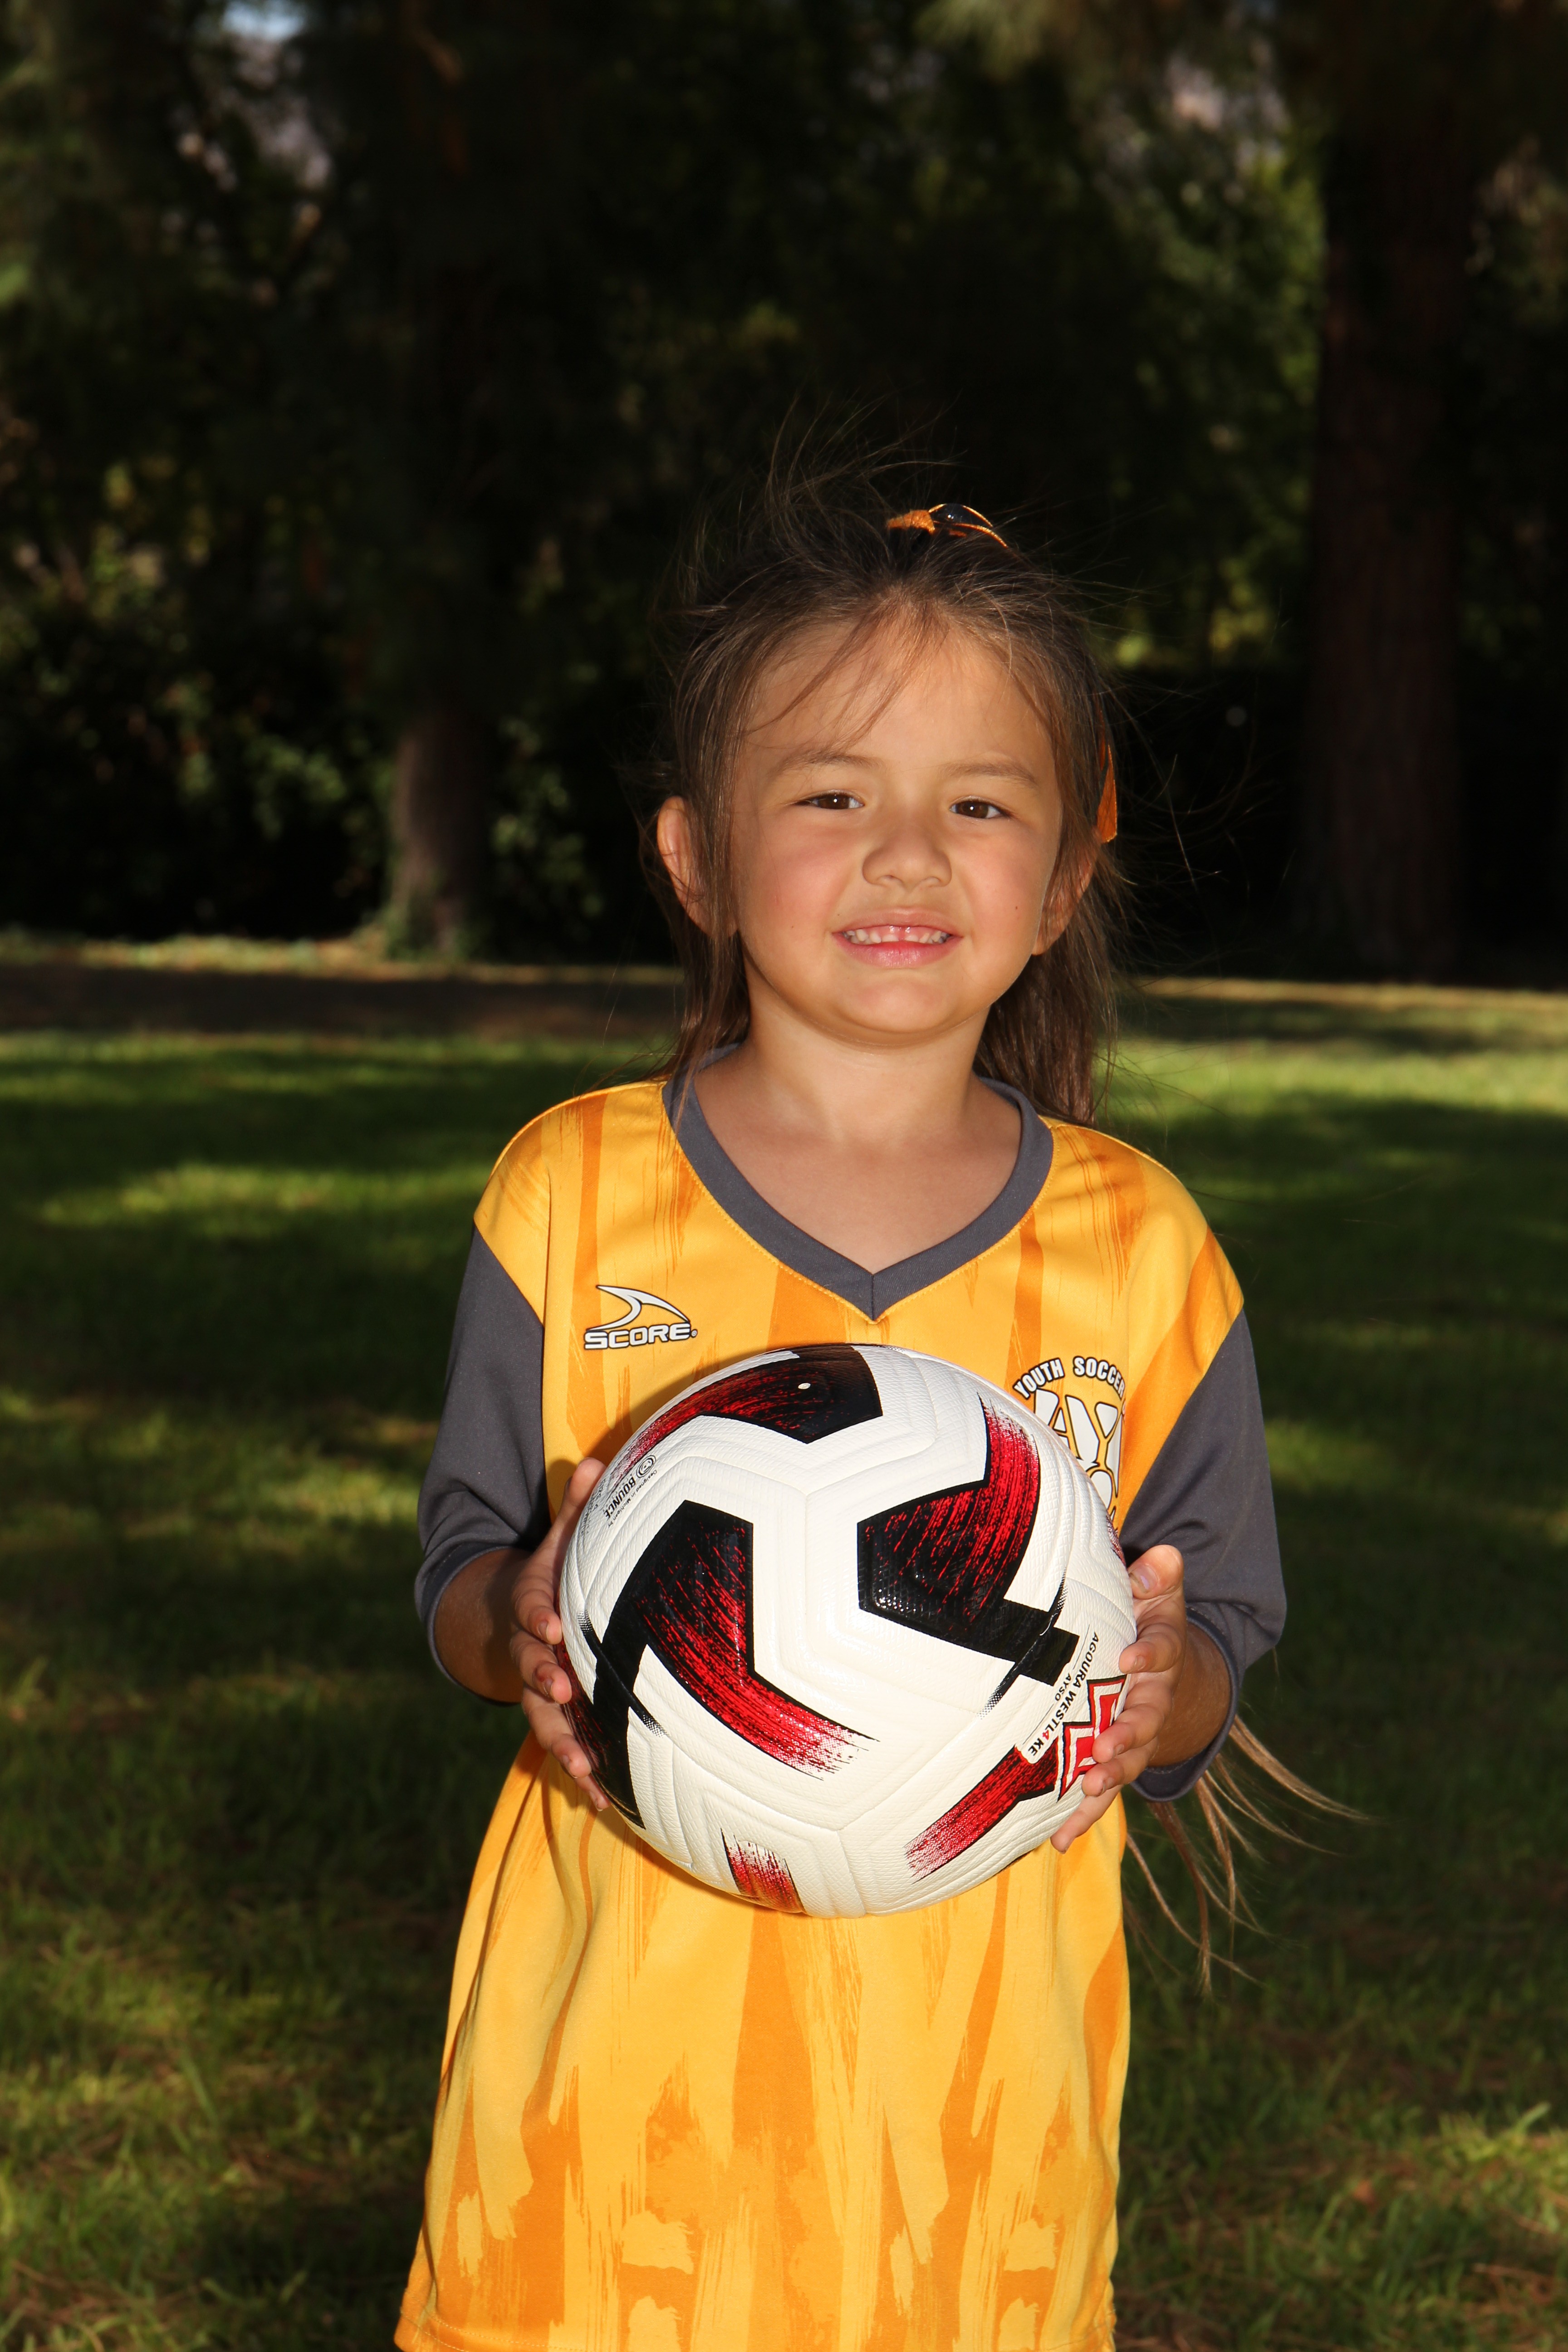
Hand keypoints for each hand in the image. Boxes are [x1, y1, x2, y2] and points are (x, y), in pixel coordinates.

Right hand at [431, 1457, 607, 1806]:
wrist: (511, 1620)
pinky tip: (611, 1803)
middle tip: (561, 1686)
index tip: (551, 1624)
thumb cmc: (553, 1576)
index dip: (538, 1617)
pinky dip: (586, 1773)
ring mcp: (543, 1691)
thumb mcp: (559, 1540)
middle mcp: (532, 1653)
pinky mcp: (560, 1717)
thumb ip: (578, 1509)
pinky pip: (569, 1745)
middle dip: (543, 1680)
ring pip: (546, 1719)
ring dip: (564, 1742)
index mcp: (534, 1608)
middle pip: (531, 1670)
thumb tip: (598, 1459)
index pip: (531, 1610)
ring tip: (585, 1767)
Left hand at [1050, 1543, 1228, 1852]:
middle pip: (1145, 1720)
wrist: (1161, 1669)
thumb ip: (1157, 1576)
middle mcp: (1151, 1700)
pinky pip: (1099, 1790)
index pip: (1160, 1652)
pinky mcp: (1111, 1760)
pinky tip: (1057, 1838)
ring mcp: (1133, 1735)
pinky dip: (1081, 1815)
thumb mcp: (1157, 1593)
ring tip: (1089, 1788)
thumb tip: (1163, 1555)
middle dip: (1127, 1734)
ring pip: (1126, 1762)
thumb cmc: (1147, 1620)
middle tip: (1106, 1745)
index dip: (1147, 1655)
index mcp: (1161, 1656)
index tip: (1129, 1657)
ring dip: (1109, 1777)